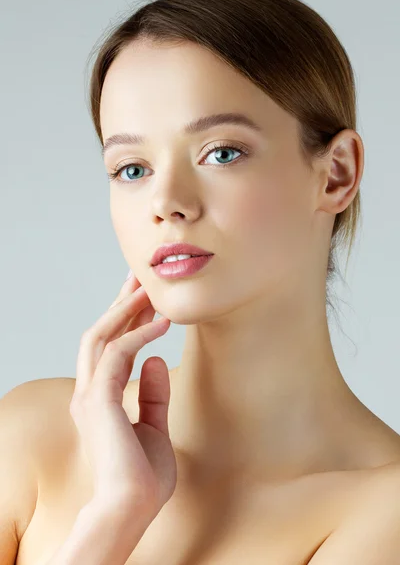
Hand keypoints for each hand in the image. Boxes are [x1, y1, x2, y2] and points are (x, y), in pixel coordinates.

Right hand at [69, 271, 176, 519]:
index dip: (126, 319)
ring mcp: (90, 395)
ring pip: (101, 336)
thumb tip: (158, 360)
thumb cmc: (141, 478)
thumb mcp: (155, 427)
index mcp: (99, 399)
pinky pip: (117, 354)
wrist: (130, 510)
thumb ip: (154, 395)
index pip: (110, 347)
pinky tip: (163, 323)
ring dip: (125, 309)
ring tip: (150, 288)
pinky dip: (140, 334)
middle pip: (100, 333)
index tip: (145, 297)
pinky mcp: (99, 400)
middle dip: (121, 303)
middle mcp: (89, 392)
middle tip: (141, 276)